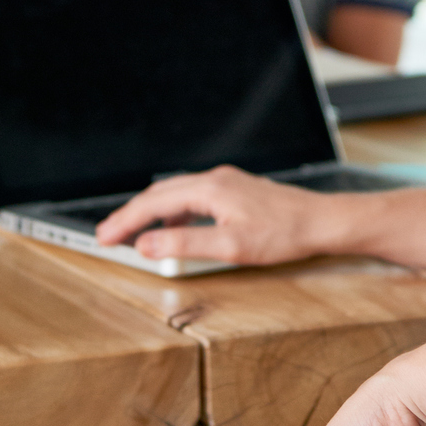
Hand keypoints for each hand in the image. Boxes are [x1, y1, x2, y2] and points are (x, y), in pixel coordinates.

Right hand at [95, 164, 331, 264]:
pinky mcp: (234, 191)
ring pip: (175, 194)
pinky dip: (173, 213)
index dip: (125, 221)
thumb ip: (186, 245)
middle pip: (159, 194)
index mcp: (209, 189)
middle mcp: (214, 179)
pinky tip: (174, 230)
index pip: (154, 204)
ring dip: (151, 213)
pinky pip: (192, 198)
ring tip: (133, 234)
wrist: (322, 221)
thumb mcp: (231, 247)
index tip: (104, 237)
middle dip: (131, 215)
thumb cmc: (284, 234)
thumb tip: (148, 245)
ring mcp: (225, 182)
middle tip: (107, 235)